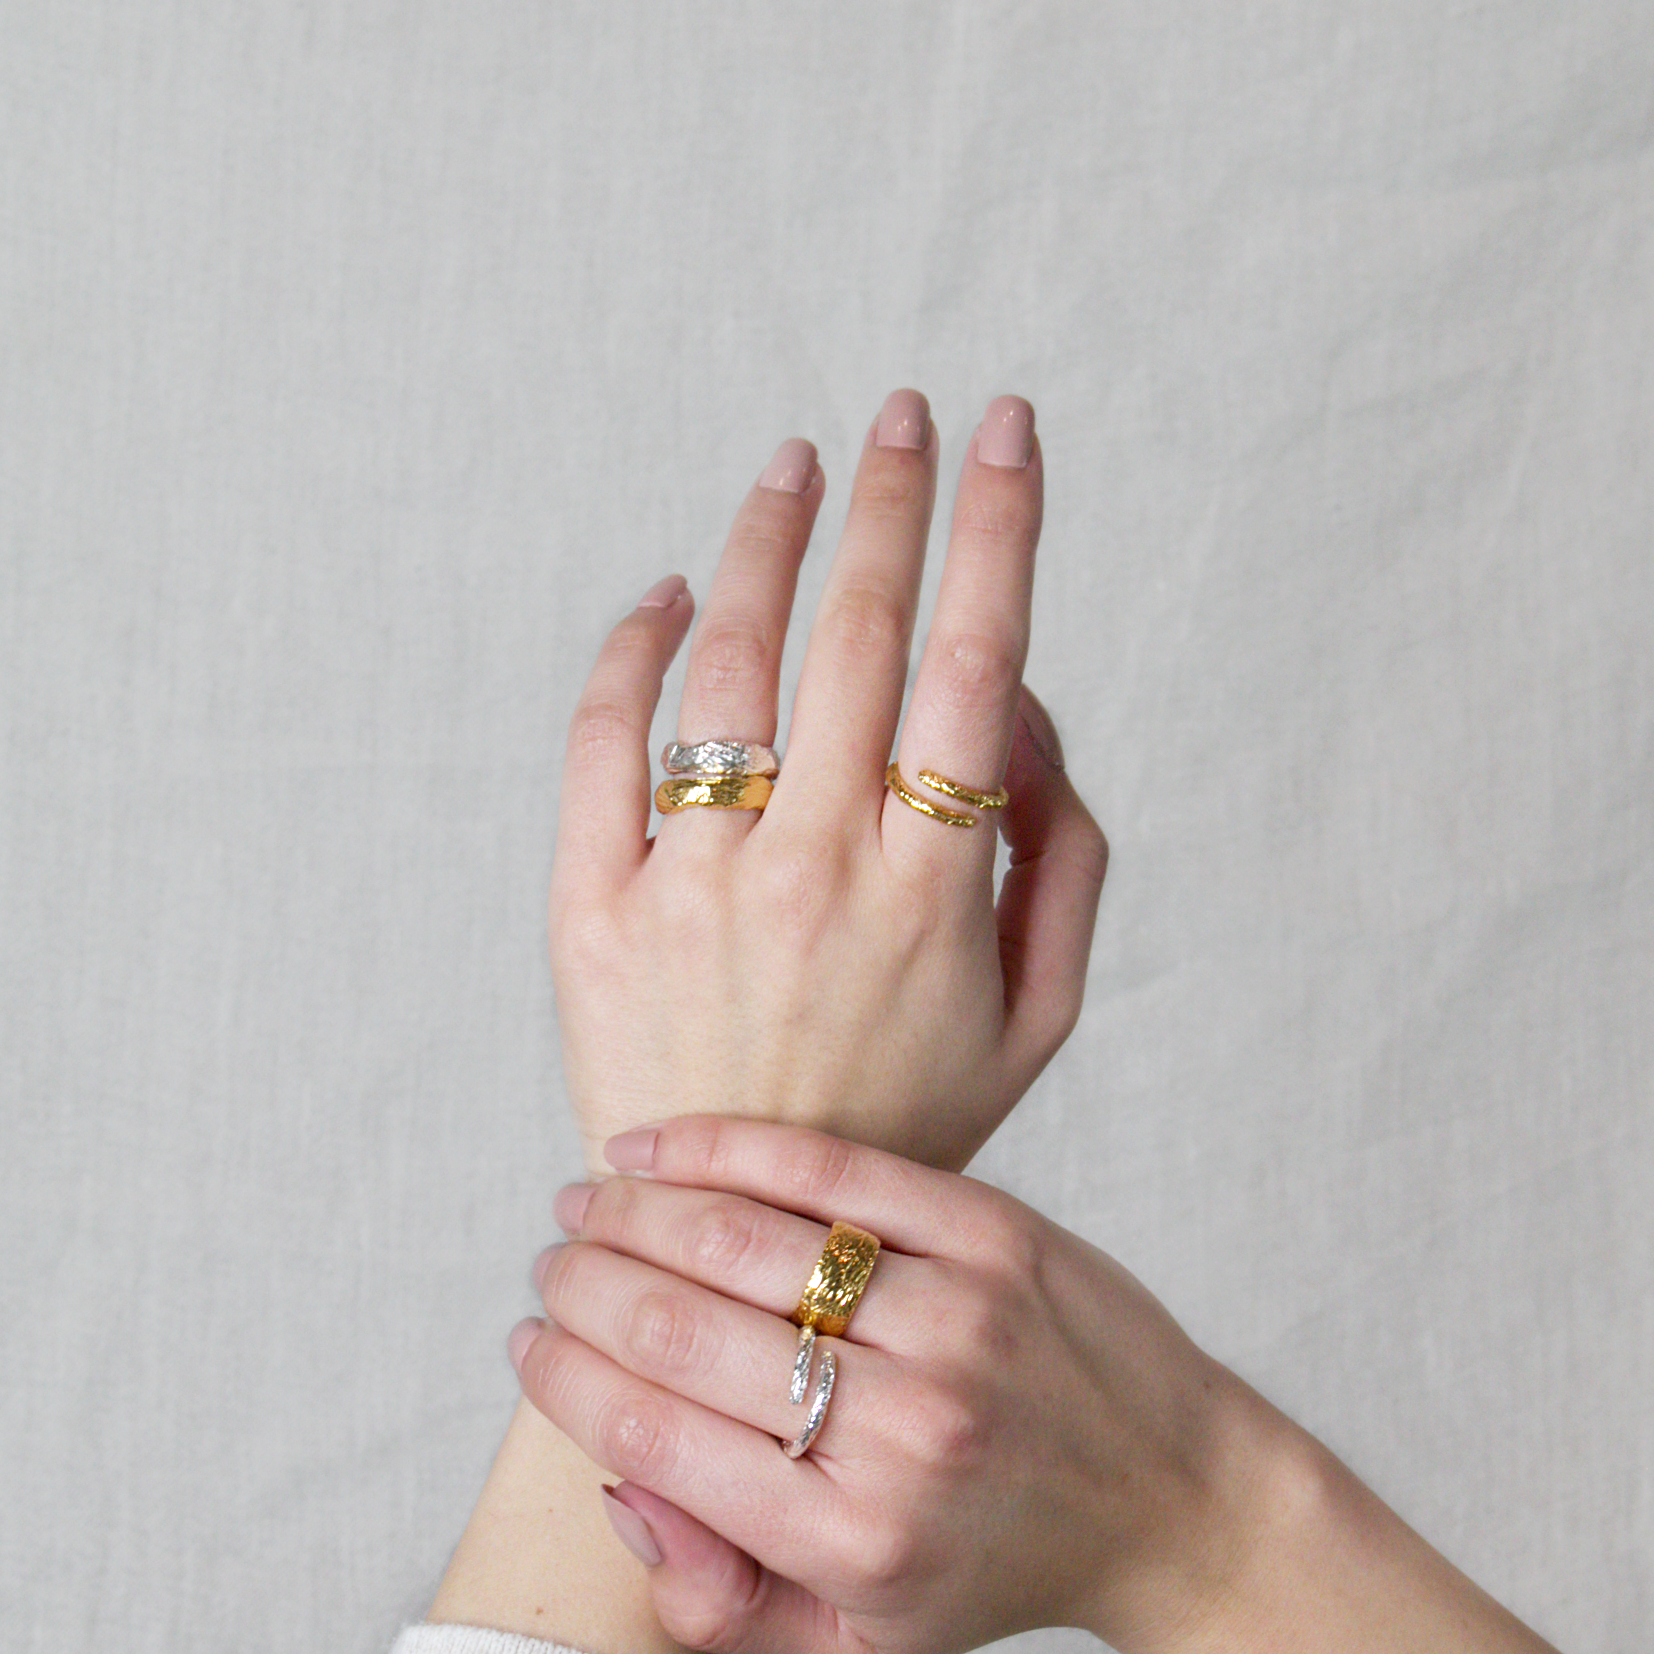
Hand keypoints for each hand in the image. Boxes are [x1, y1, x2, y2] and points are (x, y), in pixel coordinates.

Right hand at [511, 1116, 1294, 1653]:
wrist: (1174, 1499)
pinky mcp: (996, 1234)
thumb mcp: (859, 1640)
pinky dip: (722, 1148)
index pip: (653, 1435)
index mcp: (855, 1536)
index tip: (529, 1345)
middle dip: (582, 1287)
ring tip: (584, 1205)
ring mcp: (956, 1319)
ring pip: (741, 1241)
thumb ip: (721, 1602)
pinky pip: (830, 1172)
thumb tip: (622, 1493)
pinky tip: (656, 1149)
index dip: (564, 1381)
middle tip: (550, 1268)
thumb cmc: (992, 1567)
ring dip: (632, 1211)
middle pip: (678, 1330)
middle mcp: (905, 1428)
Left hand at [551, 393, 1106, 1174]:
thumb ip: (1061, 851)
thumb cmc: (912, 1111)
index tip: (1009, 429)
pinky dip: (632, 650)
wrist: (744, 1241)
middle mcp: (816, 876)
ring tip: (797, 465)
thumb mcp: (1040, 1011)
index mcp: (936, 894)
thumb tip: (1011, 699)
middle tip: (905, 412)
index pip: (978, 662)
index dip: (1001, 529)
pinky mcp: (592, 915)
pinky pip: (603, 747)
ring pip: (727, 667)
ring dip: (767, 543)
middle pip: (859, 637)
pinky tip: (666, 593)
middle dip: (894, 499)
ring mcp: (694, 893)